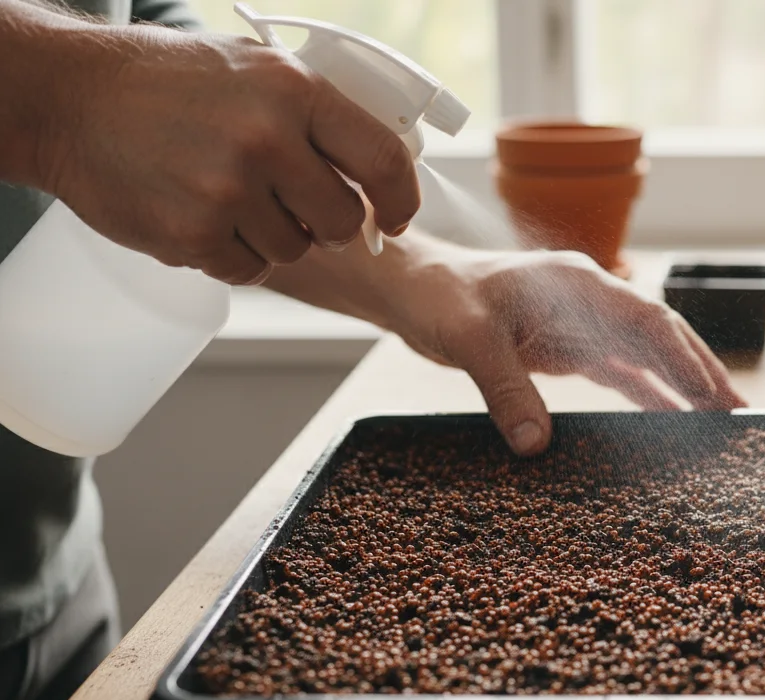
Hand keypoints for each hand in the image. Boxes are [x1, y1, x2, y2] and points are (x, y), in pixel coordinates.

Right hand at [39, 23, 419, 284]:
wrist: (70, 98)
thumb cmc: (169, 81)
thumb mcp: (255, 69)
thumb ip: (317, 111)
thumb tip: (380, 160)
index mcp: (295, 92)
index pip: (383, 160)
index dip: (401, 198)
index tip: (396, 216)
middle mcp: (268, 140)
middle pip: (344, 220)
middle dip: (330, 222)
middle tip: (297, 204)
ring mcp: (228, 191)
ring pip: (297, 250)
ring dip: (275, 236)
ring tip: (232, 197)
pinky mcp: (192, 235)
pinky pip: (249, 270)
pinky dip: (234, 255)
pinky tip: (204, 216)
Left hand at [387, 242, 746, 454]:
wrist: (412, 290)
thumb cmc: (440, 298)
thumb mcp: (471, 340)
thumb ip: (505, 389)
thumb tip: (536, 445)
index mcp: (579, 284)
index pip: (649, 321)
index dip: (685, 359)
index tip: (714, 395)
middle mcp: (590, 299)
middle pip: (661, 337)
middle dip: (701, 374)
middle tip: (739, 414)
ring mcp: (582, 322)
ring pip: (647, 355)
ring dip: (680, 386)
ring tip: (719, 422)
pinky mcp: (567, 346)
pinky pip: (619, 372)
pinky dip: (647, 395)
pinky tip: (669, 421)